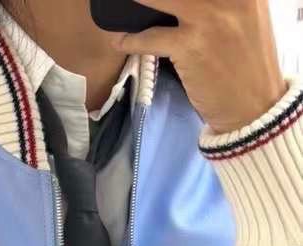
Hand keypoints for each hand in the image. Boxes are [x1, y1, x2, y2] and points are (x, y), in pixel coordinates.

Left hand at [108, 0, 286, 133]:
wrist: (253, 107)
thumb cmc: (246, 63)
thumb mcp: (244, 17)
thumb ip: (219, 2)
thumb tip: (180, 3)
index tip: (162, 1)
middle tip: (135, 0)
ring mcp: (209, 18)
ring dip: (137, 1)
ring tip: (124, 4)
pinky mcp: (191, 46)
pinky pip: (151, 37)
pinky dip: (131, 40)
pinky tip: (121, 40)